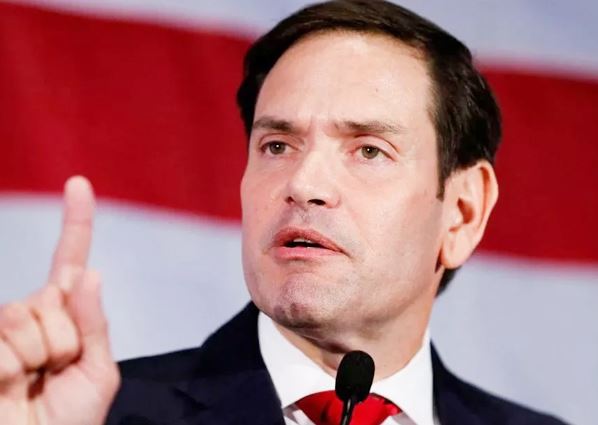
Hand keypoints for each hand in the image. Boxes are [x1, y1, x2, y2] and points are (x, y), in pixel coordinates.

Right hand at [0, 176, 119, 424]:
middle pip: (50, 296)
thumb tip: (91, 272)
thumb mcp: (97, 373)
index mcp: (66, 317)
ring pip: (22, 315)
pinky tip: (7, 388)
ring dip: (37, 358)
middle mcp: (30, 316)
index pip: (70, 260)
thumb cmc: (71, 420)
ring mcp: (1, 332)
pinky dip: (9, 371)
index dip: (76, 222)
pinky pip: (1, 343)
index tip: (78, 183)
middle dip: (63, 341)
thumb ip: (94, 324)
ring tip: (30, 384)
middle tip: (54, 374)